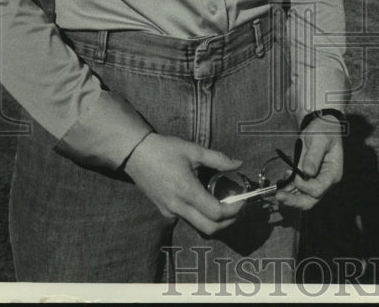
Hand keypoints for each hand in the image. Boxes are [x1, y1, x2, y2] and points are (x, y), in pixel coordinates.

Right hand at [124, 132, 244, 233]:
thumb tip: (239, 164)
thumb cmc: (165, 150)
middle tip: (238, 208)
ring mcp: (170, 212)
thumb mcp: (194, 150)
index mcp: (187, 191)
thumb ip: (218, 159)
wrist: (135, 155)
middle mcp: (178, 207)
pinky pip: (188, 220)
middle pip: (210, 229)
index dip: (234, 210)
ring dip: (216, 221)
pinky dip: (202, 216)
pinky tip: (208, 201)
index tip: (243, 200)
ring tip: (226, 204)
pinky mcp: (165, 211)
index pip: (216, 213)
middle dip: (229, 222)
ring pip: (199, 227)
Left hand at [276, 117, 343, 210]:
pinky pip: (298, 191)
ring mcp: (317, 181)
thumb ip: (314, 155)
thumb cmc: (324, 130)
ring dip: (289, 198)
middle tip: (279, 196)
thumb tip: (308, 172)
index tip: (294, 175)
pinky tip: (281, 184)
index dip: (304, 186)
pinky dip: (289, 190)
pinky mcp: (308, 179)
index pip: (318, 189)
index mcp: (333, 172)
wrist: (322, 126)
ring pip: (303, 199)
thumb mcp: (320, 139)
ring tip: (277, 192)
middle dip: (294, 201)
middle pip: (311, 200)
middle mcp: (326, 181)